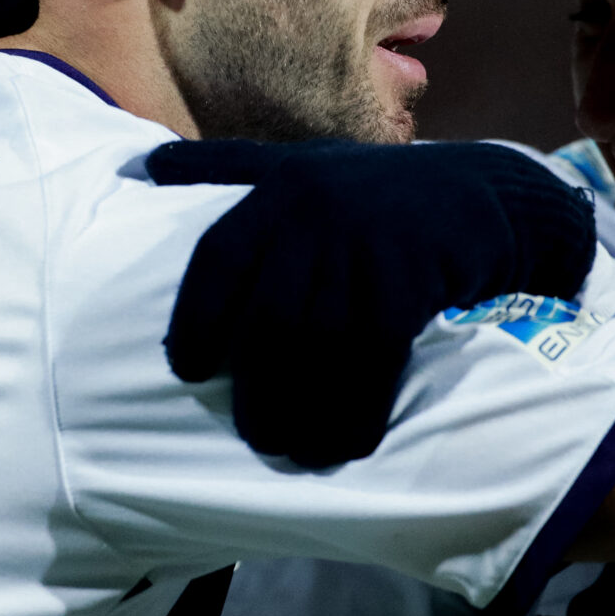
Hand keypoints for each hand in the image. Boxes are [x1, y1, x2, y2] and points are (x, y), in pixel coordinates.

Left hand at [148, 138, 596, 467]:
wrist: (476, 192)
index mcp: (277, 192)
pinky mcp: (411, 278)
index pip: (217, 259)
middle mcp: (315, 214)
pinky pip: (375, 358)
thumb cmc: (368, 189)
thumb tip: (138, 165)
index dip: (194, 317)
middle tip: (258, 434)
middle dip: (256, 388)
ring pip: (320, 346)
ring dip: (307, 411)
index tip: (184, 369)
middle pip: (268, 319)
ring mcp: (366, 246)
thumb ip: (221, 167)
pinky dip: (359, 408)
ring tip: (298, 450)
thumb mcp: (294, 164)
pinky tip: (350, 443)